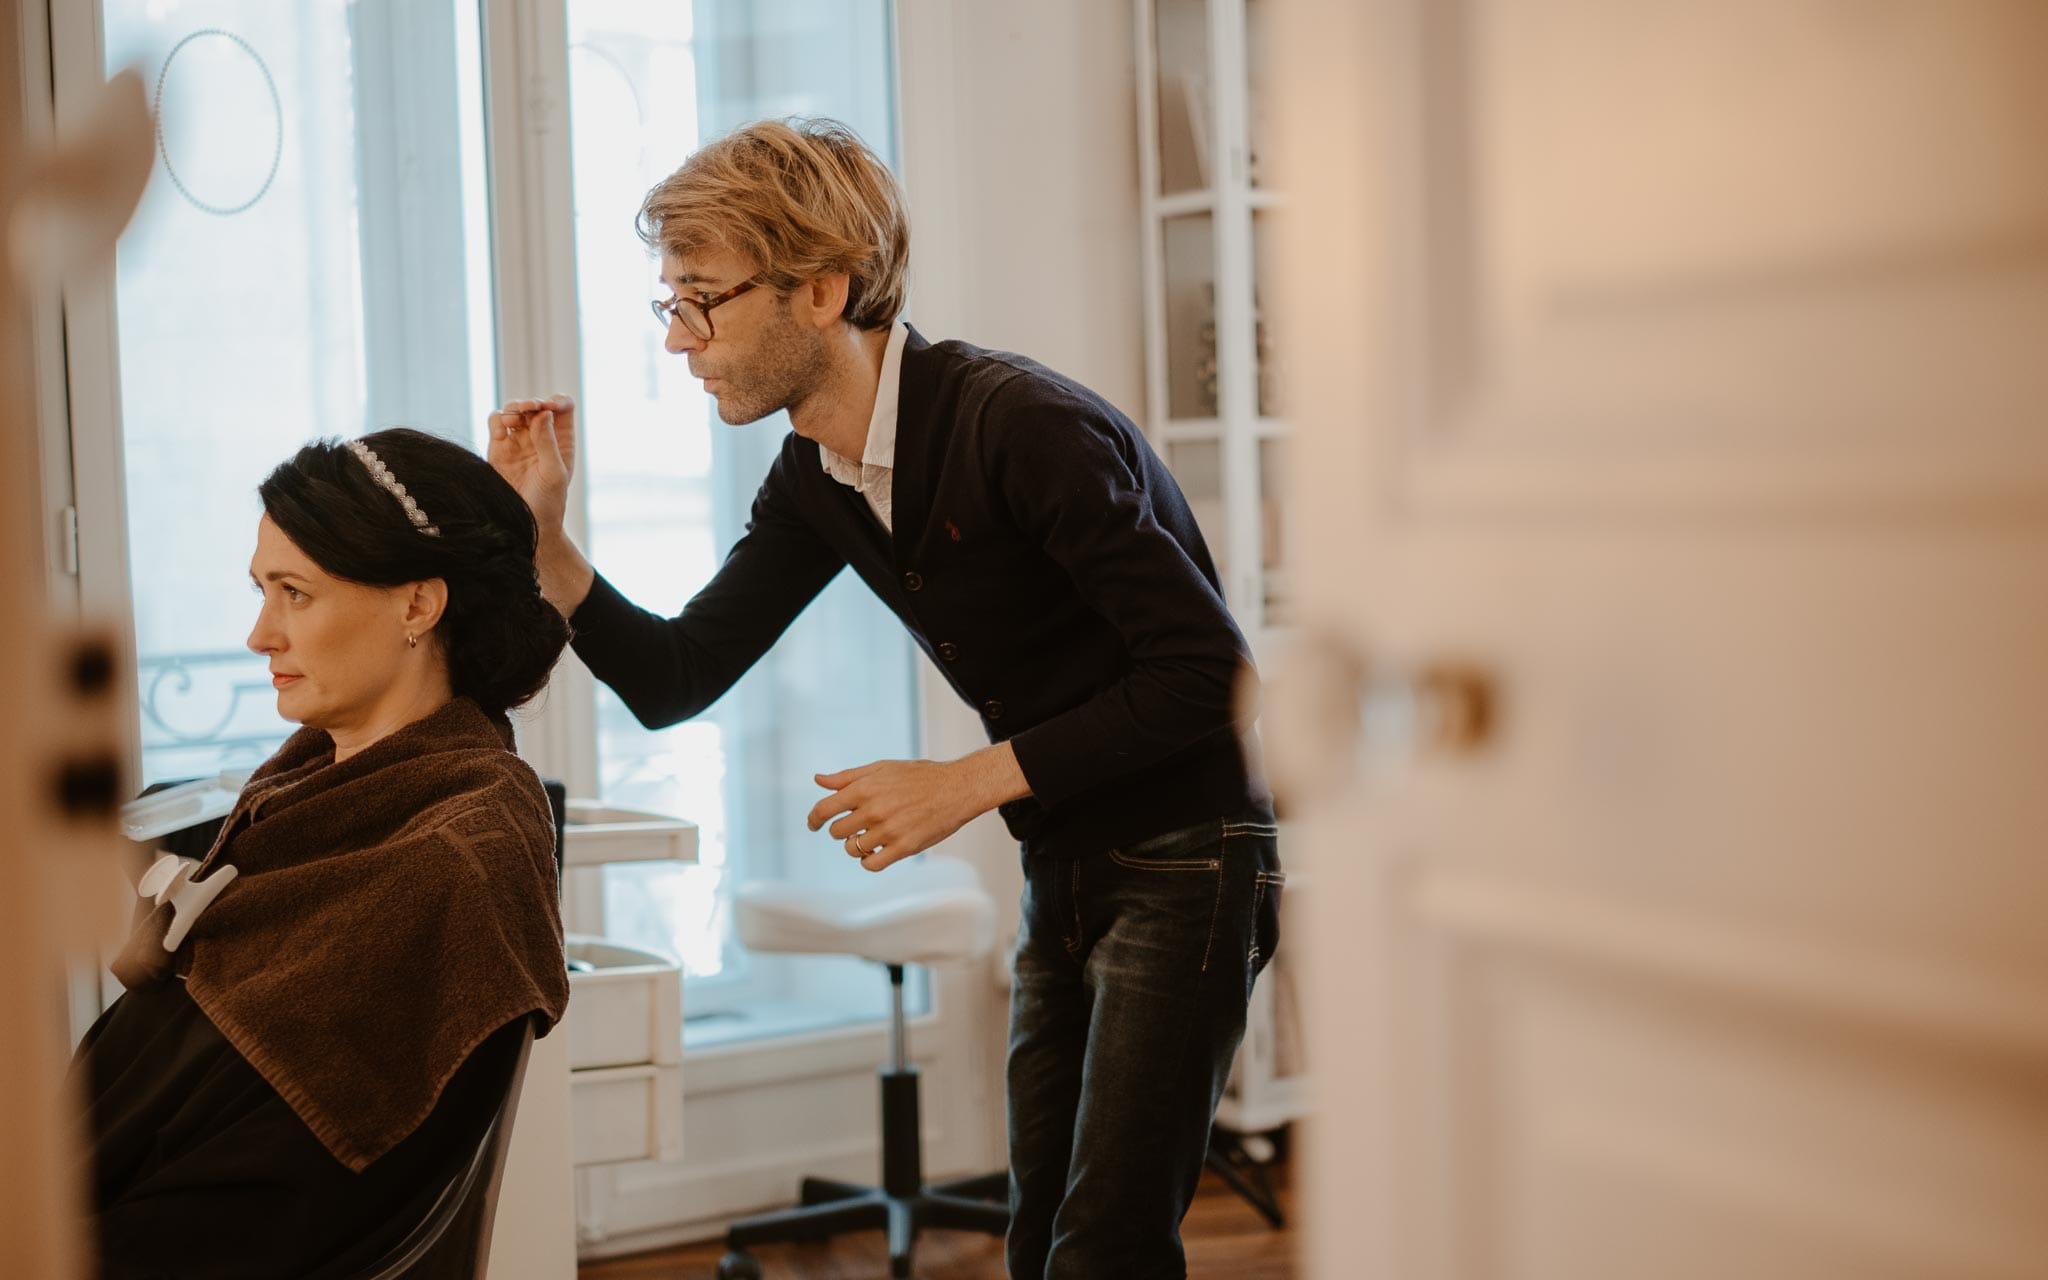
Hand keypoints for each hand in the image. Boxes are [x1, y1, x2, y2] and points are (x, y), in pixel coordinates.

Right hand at [487, 396, 578, 535]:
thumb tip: (543, 413)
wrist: (523, 524)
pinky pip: (495, 423)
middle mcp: (541, 437)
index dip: (557, 401)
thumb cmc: (547, 503)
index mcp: (562, 440)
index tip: (547, 407)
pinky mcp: (498, 447)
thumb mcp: (553, 473)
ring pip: (515, 410)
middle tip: (527, 408)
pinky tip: (502, 430)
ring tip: (514, 421)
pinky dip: (497, 419)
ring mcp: (519, 441)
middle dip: (531, 402)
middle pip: (536, 404)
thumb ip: (548, 443)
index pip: (563, 407)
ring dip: (514, 408)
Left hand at [808, 759, 980, 871]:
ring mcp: (888, 830)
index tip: (813, 824)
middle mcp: (873, 810)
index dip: (814, 819)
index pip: (824, 809)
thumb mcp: (882, 768)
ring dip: (857, 845)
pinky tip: (877, 852)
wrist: (957, 788)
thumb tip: (818, 780)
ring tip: (871, 837)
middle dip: (841, 831)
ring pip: (853, 849)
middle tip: (855, 826)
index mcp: (865, 788)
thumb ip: (848, 777)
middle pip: (837, 832)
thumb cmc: (920, 776)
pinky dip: (869, 861)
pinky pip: (872, 864)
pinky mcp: (904, 847)